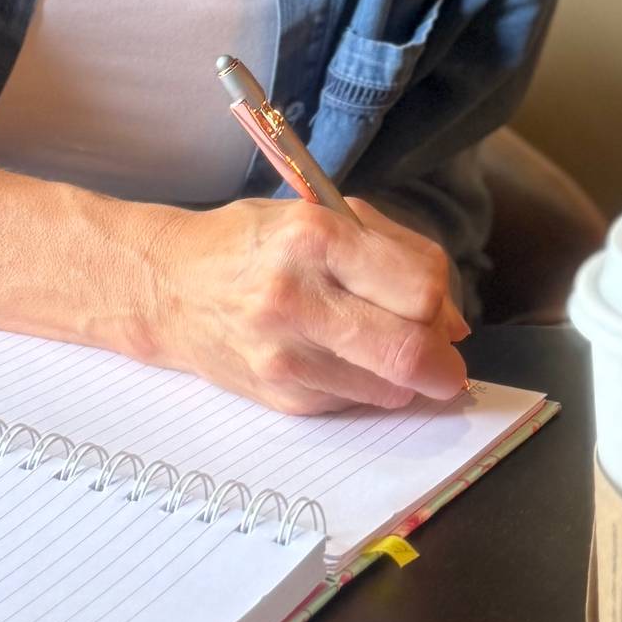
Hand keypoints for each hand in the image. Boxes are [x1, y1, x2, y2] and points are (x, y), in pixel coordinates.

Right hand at [149, 195, 469, 412]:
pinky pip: (355, 403)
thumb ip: (396, 255)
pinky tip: (336, 358)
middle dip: (443, 363)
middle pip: (409, 351)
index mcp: (313, 238)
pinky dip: (364, 386)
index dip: (443, 302)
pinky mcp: (280, 396)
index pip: (419, 287)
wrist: (167, 287)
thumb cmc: (251, 246)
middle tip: (443, 361)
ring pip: (390, 388)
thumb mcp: (321, 218)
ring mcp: (284, 355)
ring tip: (377, 347)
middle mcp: (295, 299)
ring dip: (402, 376)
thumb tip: (453, 324)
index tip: (439, 308)